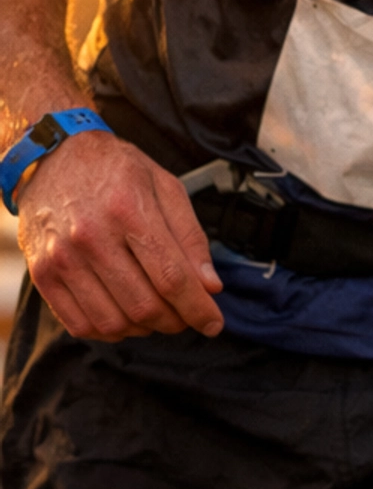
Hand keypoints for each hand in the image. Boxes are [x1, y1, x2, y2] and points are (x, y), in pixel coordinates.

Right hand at [17, 132, 224, 340]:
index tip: (213, 323)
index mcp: (128, 209)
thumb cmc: (115, 169)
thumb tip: (210, 286)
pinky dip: (109, 331)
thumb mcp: (164, 185)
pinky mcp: (43, 274)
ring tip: (156, 313)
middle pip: (143, 305)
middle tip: (186, 315)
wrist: (53, 156)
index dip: (197, 308)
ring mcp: (62, 259)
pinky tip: (124, 316)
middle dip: (175, 320)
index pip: (171, 276)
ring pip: (112, 322)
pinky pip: (79, 324)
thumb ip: (190, 237)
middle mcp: (91, 236)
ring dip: (144, 329)